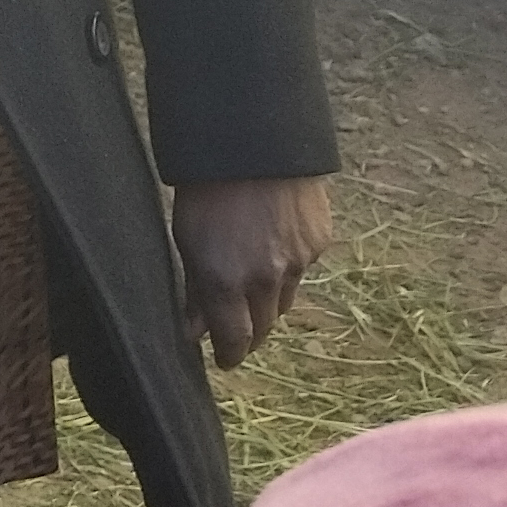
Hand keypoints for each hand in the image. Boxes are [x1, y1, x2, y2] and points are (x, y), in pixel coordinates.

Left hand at [173, 175, 331, 368]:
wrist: (254, 145)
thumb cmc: (205, 190)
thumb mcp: (186, 241)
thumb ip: (194, 289)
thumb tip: (194, 329)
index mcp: (225, 282)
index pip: (234, 340)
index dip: (230, 354)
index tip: (224, 360)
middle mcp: (265, 279)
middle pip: (263, 327)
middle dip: (250, 334)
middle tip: (237, 334)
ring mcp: (298, 262)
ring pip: (285, 300)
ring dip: (268, 303)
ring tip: (251, 291)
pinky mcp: (319, 243)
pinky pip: (303, 270)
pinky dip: (288, 270)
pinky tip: (272, 249)